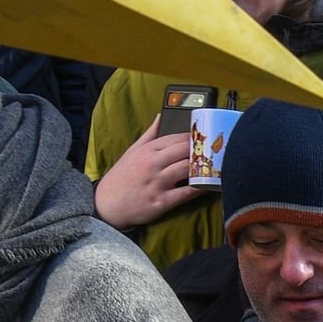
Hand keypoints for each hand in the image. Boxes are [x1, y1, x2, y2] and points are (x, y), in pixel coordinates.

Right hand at [94, 126, 208, 230]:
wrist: (107, 205)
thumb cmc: (122, 177)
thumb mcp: (132, 152)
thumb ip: (149, 134)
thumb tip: (161, 116)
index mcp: (147, 150)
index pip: (176, 138)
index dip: (193, 138)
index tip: (205, 138)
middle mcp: (152, 164)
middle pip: (184, 151)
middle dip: (201, 150)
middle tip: (214, 151)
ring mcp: (157, 183)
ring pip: (187, 169)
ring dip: (203, 166)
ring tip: (216, 165)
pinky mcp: (161, 201)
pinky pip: (185, 193)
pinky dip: (200, 188)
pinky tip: (210, 185)